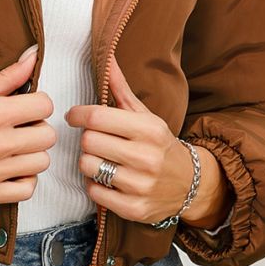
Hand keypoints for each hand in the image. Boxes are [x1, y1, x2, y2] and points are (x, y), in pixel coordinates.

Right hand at [0, 45, 56, 205]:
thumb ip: (6, 78)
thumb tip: (33, 55)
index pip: (45, 106)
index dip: (37, 104)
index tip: (25, 108)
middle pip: (47, 136)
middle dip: (36, 129)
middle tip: (19, 129)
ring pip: (40, 162)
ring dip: (30, 155)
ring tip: (12, 150)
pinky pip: (26, 190)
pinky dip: (23, 180)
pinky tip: (9, 170)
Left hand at [65, 56, 223, 225]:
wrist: (190, 184)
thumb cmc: (159, 145)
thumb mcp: (146, 116)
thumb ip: (121, 90)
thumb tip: (107, 57)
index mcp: (149, 129)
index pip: (98, 116)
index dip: (78, 114)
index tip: (74, 116)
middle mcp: (147, 157)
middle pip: (89, 141)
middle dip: (86, 139)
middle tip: (94, 140)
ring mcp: (141, 185)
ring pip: (88, 166)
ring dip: (88, 162)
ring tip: (101, 159)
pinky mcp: (134, 208)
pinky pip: (94, 191)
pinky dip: (94, 184)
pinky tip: (106, 179)